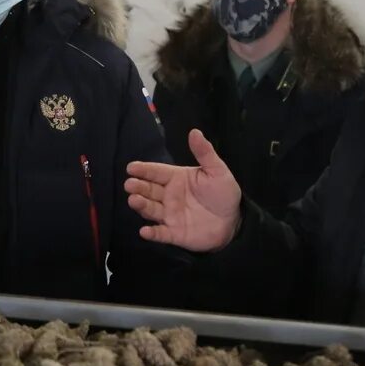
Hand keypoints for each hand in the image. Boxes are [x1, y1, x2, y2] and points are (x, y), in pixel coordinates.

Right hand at [124, 129, 242, 252]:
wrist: (234, 222)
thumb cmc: (223, 194)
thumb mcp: (217, 171)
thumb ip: (204, 152)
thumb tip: (194, 131)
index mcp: (176, 178)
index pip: (156, 172)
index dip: (144, 169)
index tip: (131, 167)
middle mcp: (168, 196)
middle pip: (149, 190)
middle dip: (138, 186)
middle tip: (129, 184)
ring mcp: (169, 215)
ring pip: (150, 209)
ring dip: (141, 205)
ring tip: (133, 200)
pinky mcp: (174, 233)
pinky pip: (160, 233)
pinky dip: (152, 233)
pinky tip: (144, 231)